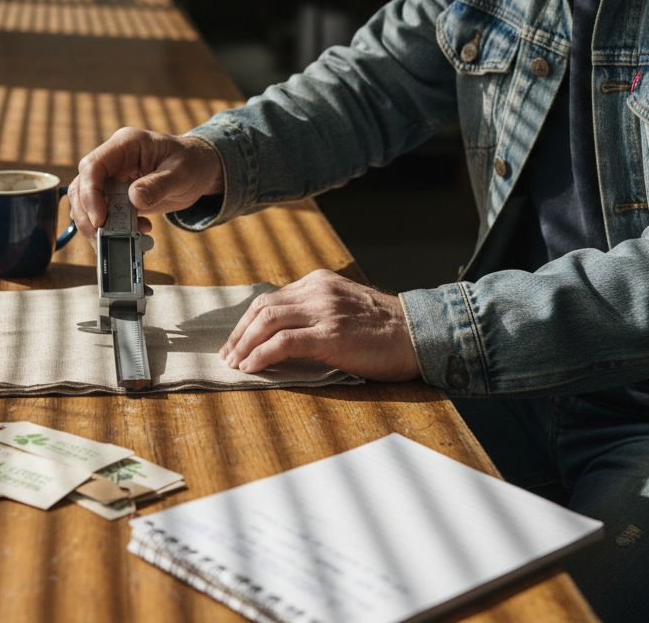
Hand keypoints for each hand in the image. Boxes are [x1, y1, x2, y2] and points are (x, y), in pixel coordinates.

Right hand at [68, 127, 222, 238]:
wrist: (199, 170)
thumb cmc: (191, 164)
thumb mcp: (181, 173)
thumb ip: (158, 185)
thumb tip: (134, 199)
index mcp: (126, 144)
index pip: (93, 166)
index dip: (91, 194)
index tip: (101, 219)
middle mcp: (113, 160)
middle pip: (82, 186)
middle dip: (88, 214)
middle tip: (103, 236)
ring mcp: (113, 177)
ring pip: (87, 202)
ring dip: (98, 225)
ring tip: (122, 238)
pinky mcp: (117, 195)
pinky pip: (103, 213)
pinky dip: (112, 228)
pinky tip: (137, 232)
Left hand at [219, 269, 420, 381]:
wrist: (420, 334)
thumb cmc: (386, 329)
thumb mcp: (347, 307)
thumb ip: (319, 311)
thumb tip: (286, 334)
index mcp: (320, 282)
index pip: (271, 298)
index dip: (249, 321)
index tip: (238, 341)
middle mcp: (318, 291)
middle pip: (262, 307)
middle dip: (239, 333)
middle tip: (228, 355)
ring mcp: (324, 311)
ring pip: (267, 320)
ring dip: (245, 344)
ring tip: (235, 363)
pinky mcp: (330, 334)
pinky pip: (284, 342)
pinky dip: (261, 354)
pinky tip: (252, 367)